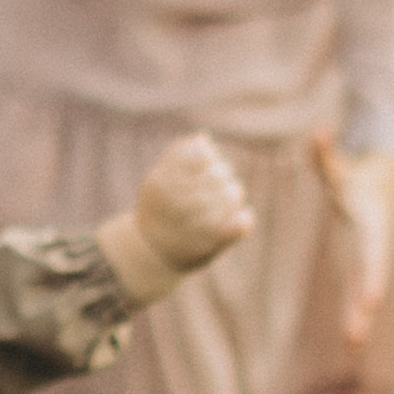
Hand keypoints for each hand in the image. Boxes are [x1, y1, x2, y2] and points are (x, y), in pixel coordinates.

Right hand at [98, 133, 254, 305]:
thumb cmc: (157, 210)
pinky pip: (240, 224)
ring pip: (232, 194)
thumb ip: (176, 157)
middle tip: (219, 181)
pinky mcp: (211, 246)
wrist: (150, 254)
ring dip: (233, 194)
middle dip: (221, 174)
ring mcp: (194, 227)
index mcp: (161, 183)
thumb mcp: (156, 179)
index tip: (204, 163)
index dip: (207, 156)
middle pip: (218, 173)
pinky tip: (240, 217)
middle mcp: (175, 203)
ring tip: (228, 197)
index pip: (200, 155)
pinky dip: (243, 219)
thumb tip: (203, 139)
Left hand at [310, 131, 393, 347]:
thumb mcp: (342, 165)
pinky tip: (350, 342)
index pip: (373, 254)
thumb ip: (326, 154)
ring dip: (359, 319)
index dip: (372, 277)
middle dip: (362, 308)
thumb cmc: (359, 173)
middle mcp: (377, 246)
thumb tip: (316, 133)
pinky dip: (356, 314)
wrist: (384, 178)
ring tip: (352, 349)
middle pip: (370, 281)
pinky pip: (359, 292)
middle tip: (354, 337)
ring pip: (366, 292)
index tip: (372, 300)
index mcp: (373, 225)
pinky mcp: (364, 265)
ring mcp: (372, 258)